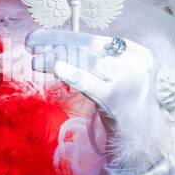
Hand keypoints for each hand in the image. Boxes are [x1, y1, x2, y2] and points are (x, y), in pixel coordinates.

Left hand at [26, 29, 174, 158]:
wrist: (143, 140)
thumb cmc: (126, 107)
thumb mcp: (120, 78)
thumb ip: (100, 61)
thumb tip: (58, 45)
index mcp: (138, 53)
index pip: (96, 40)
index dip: (66, 35)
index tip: (41, 36)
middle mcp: (135, 64)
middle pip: (89, 48)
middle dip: (56, 43)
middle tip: (31, 42)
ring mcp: (127, 81)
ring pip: (85, 62)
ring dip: (56, 59)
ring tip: (35, 61)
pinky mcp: (116, 99)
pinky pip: (89, 82)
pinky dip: (71, 73)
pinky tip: (55, 68)